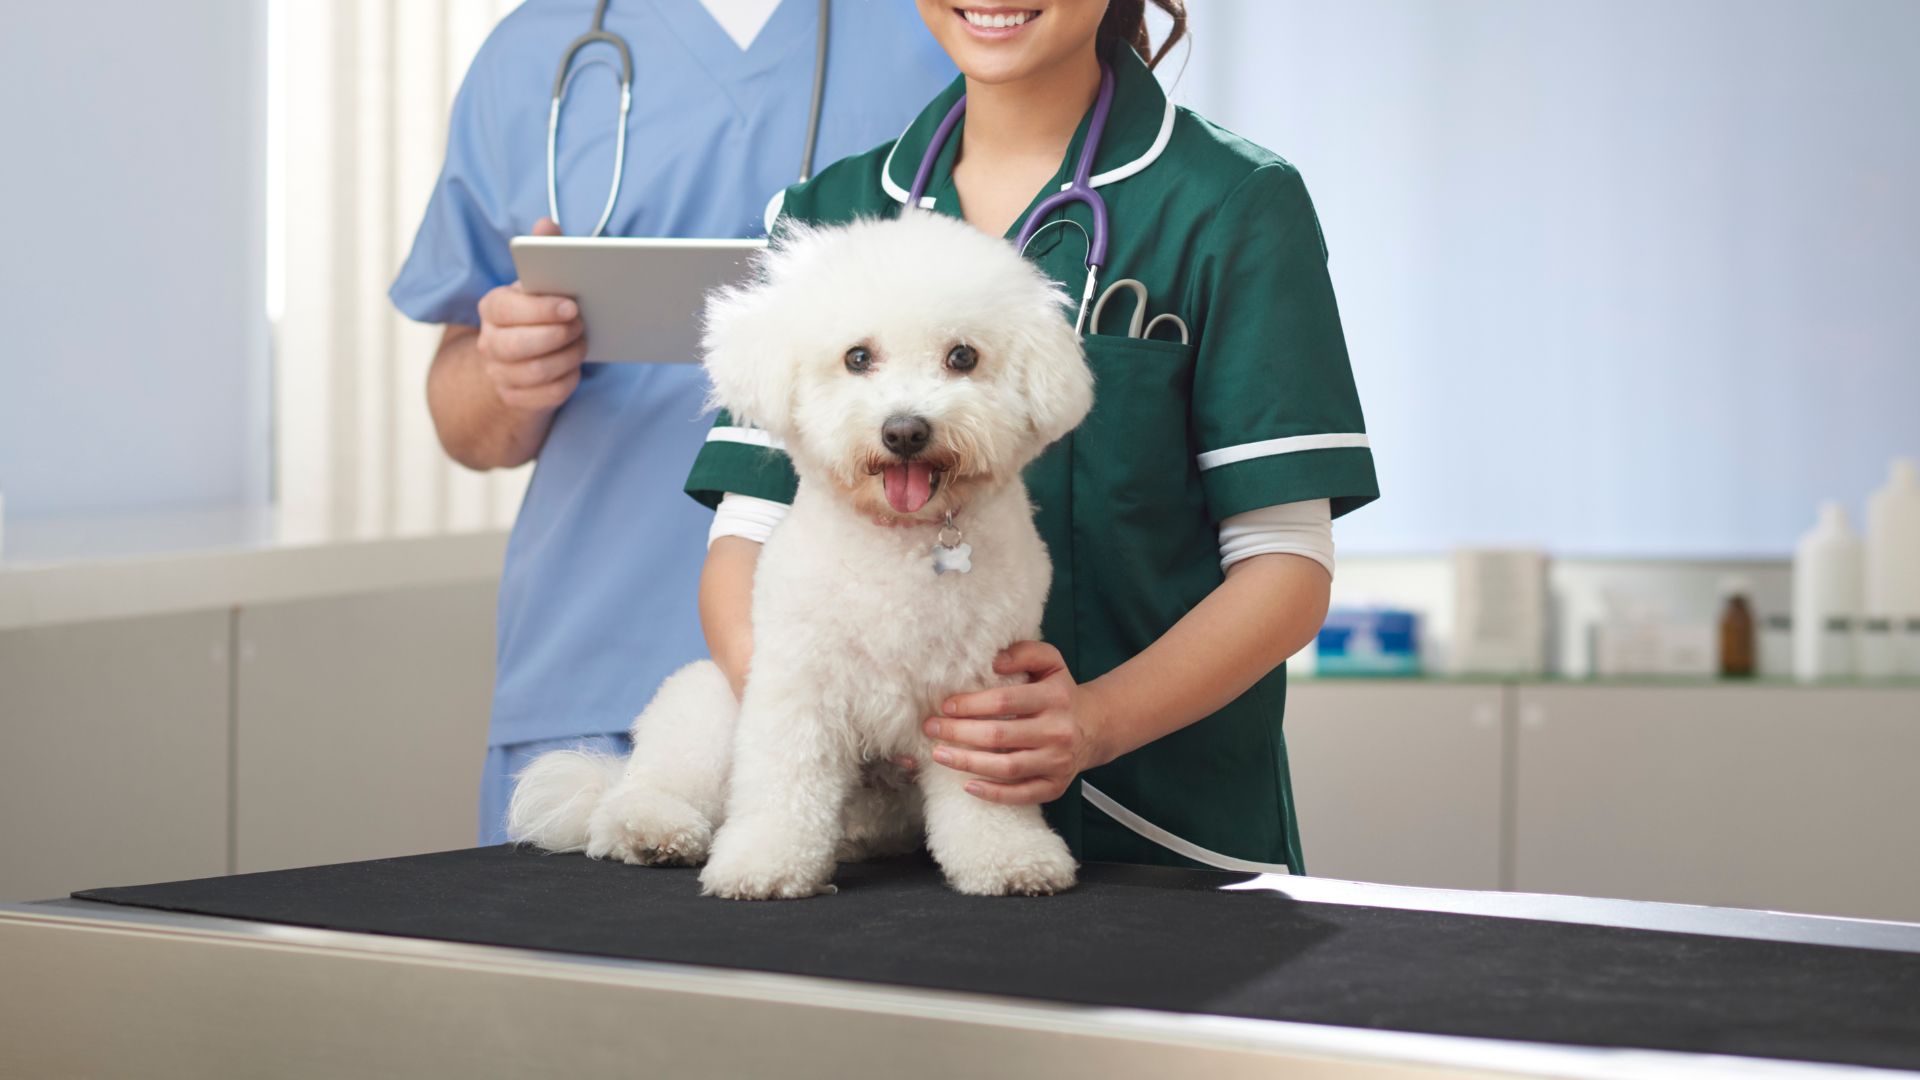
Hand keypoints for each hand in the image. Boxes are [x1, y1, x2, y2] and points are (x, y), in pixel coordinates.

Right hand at [476, 217, 584, 411]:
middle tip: (581, 325)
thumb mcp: (538, 283)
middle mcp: (489, 342)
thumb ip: (543, 251)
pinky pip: (547, 395)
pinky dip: (567, 381)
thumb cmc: (536, 312)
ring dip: (567, 358)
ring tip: (582, 344)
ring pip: (536, 372)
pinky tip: (575, 368)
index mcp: (492, 308)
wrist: (520, 359)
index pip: (507, 308)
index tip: (572, 306)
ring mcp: (499, 373)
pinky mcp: (515, 398)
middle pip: (518, 345)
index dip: (541, 309)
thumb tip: (546, 223)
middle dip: (557, 336)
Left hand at [923, 642, 1110, 804]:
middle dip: (959, 733)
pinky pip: (1021, 794)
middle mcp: (1058, 731)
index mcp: (1054, 698)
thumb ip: (1024, 652)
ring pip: (1006, 767)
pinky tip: (967, 785)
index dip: (971, 704)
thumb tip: (995, 662)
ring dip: (967, 762)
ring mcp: (1057, 762)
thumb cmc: (1059, 693)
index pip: (1005, 701)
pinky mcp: (1055, 786)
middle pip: (999, 736)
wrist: (1094, 726)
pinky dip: (993, 793)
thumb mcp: (1050, 662)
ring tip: (939, 755)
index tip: (945, 706)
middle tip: (931, 729)